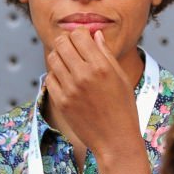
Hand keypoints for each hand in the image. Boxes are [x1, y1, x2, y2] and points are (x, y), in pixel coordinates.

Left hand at [44, 28, 143, 159]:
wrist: (115, 139)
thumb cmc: (123, 108)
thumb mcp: (121, 77)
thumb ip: (106, 54)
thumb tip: (95, 34)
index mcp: (101, 67)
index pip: (79, 35)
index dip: (81, 34)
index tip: (84, 39)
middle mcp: (84, 75)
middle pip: (62, 43)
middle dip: (67, 41)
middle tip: (74, 48)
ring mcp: (70, 89)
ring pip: (53, 58)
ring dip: (60, 57)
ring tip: (69, 63)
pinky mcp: (61, 102)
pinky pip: (50, 78)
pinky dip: (56, 75)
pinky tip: (67, 79)